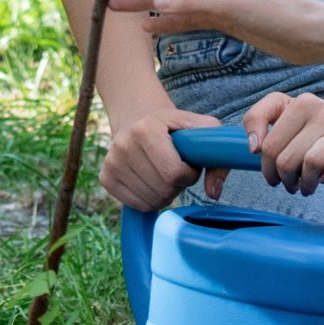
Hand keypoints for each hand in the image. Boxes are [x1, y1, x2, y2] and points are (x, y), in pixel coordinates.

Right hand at [101, 103, 225, 211]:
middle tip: (176, 170)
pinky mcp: (106, 178)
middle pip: (163, 190)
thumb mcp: (200, 128)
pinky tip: (151, 182)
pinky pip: (136, 206)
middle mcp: (123, 144)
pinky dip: (150, 200)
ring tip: (163, 174)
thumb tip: (214, 193)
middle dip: (177, 185)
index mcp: (145, 129)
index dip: (188, 175)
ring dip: (165, 194)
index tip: (188, 164)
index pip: (174, 173)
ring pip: (151, 201)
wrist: (139, 119)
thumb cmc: (175, 127)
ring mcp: (112, 162)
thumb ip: (218, 156)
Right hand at [109, 0, 323, 62]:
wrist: (304, 34)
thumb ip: (191, 2)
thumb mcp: (231, 6)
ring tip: (117, 6)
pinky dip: (169, 21)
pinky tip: (148, 27)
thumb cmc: (274, 11)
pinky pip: (188, 16)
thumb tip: (157, 3)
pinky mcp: (222, 15)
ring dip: (147, 3)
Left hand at [241, 90, 323, 195]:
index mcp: (301, 103)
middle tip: (289, 184)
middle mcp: (323, 111)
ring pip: (311, 163)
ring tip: (306, 186)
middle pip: (287, 159)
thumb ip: (258, 118)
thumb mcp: (286, 113)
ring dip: (305, 183)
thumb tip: (254, 147)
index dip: (266, 167)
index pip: (270, 144)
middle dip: (284, 179)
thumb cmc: (317, 126)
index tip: (271, 174)